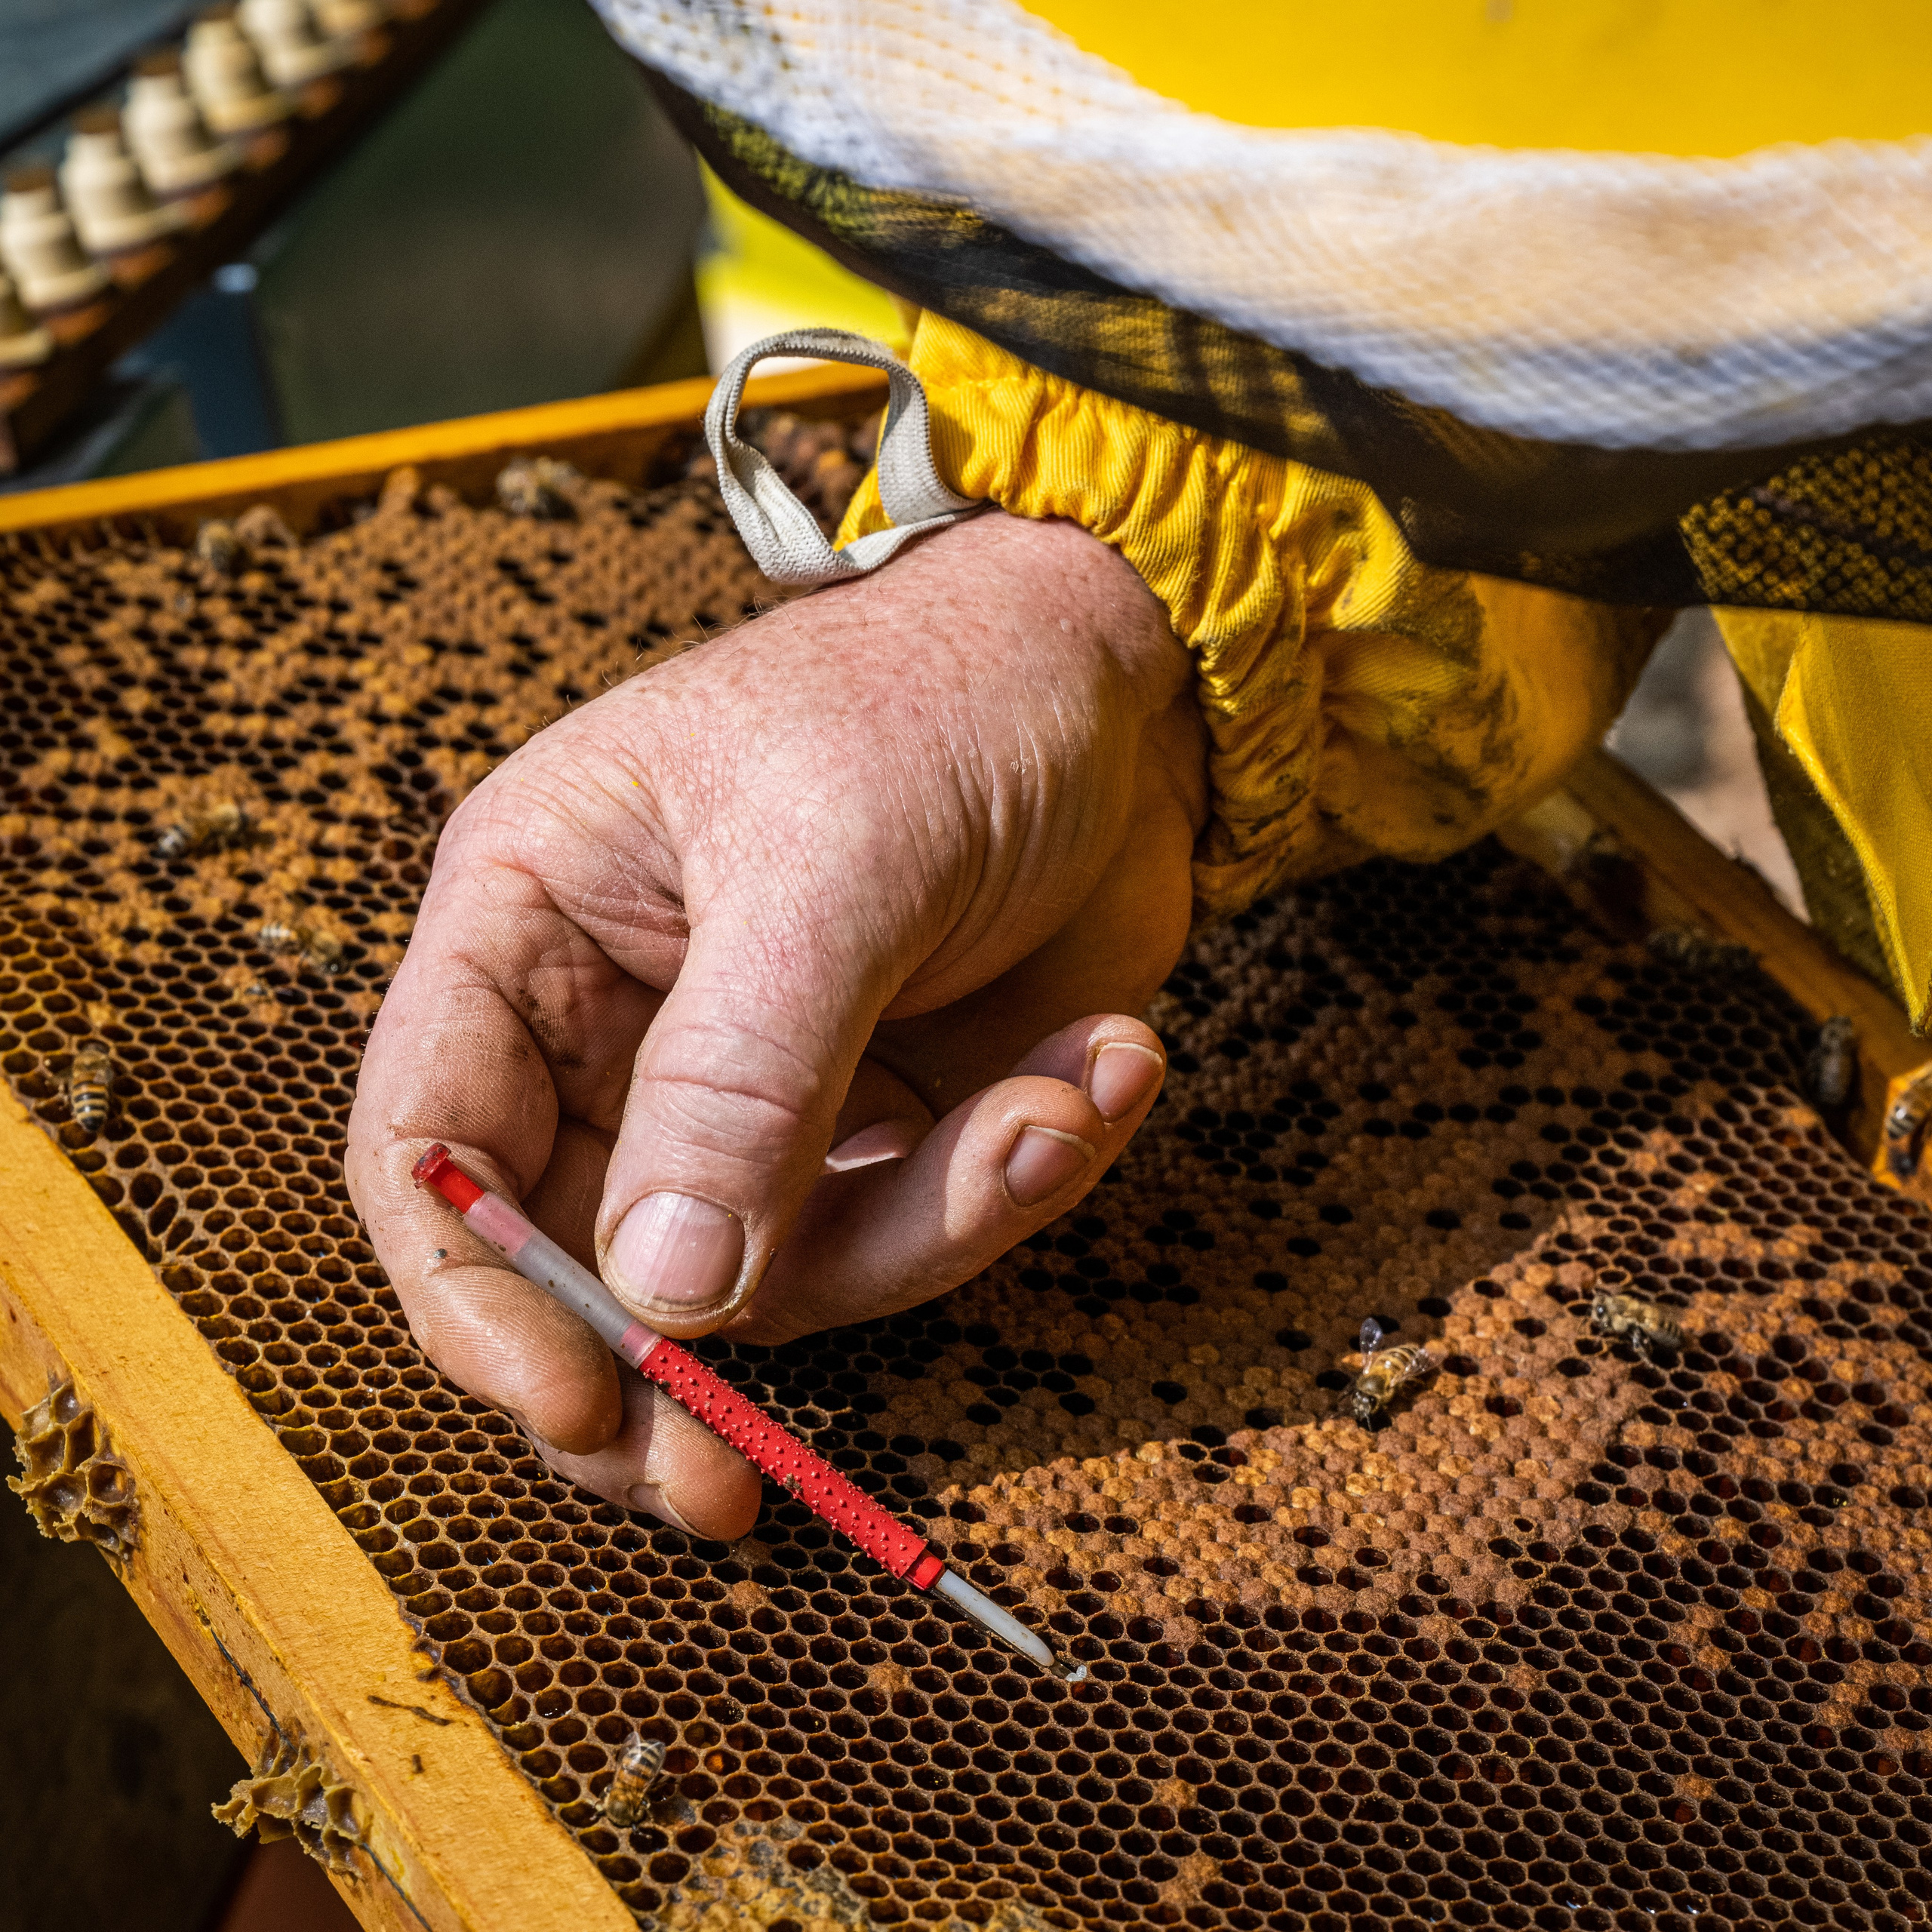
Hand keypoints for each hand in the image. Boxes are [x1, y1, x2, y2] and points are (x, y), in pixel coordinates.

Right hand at [345, 512, 1206, 1537]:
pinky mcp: (880, 1122)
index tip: (576, 1410)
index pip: (432, 1145)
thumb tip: (662, 1299)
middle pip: (585, 1262)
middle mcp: (622, 1026)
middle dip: (680, 1374)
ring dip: (937, 1224)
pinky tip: (1104, 1068)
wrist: (1124, 675)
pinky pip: (916, 1224)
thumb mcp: (831, 866)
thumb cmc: (941, 702)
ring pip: (782, 1272)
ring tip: (1063, 1104)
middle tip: (735, 1491)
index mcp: (537, 924)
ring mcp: (756, 1091)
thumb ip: (738, 1081)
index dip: (474, 1300)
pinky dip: (1021, 1174)